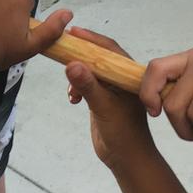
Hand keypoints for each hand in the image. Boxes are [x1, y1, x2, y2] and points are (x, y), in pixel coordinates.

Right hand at [64, 28, 155, 168]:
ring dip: (78, 75)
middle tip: (63, 47)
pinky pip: (87, 85)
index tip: (73, 32)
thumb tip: (71, 64)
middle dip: (81, 54)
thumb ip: (88, 86)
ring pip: (91, 72)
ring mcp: (112, 90)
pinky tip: (73, 98)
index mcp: (129, 76)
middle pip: (99, 58)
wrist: (127, 160)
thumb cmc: (124, 133)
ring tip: (70, 86)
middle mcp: (121, 79)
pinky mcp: (102, 100)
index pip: (110, 50)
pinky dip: (78, 88)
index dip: (92, 39)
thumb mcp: (103, 107)